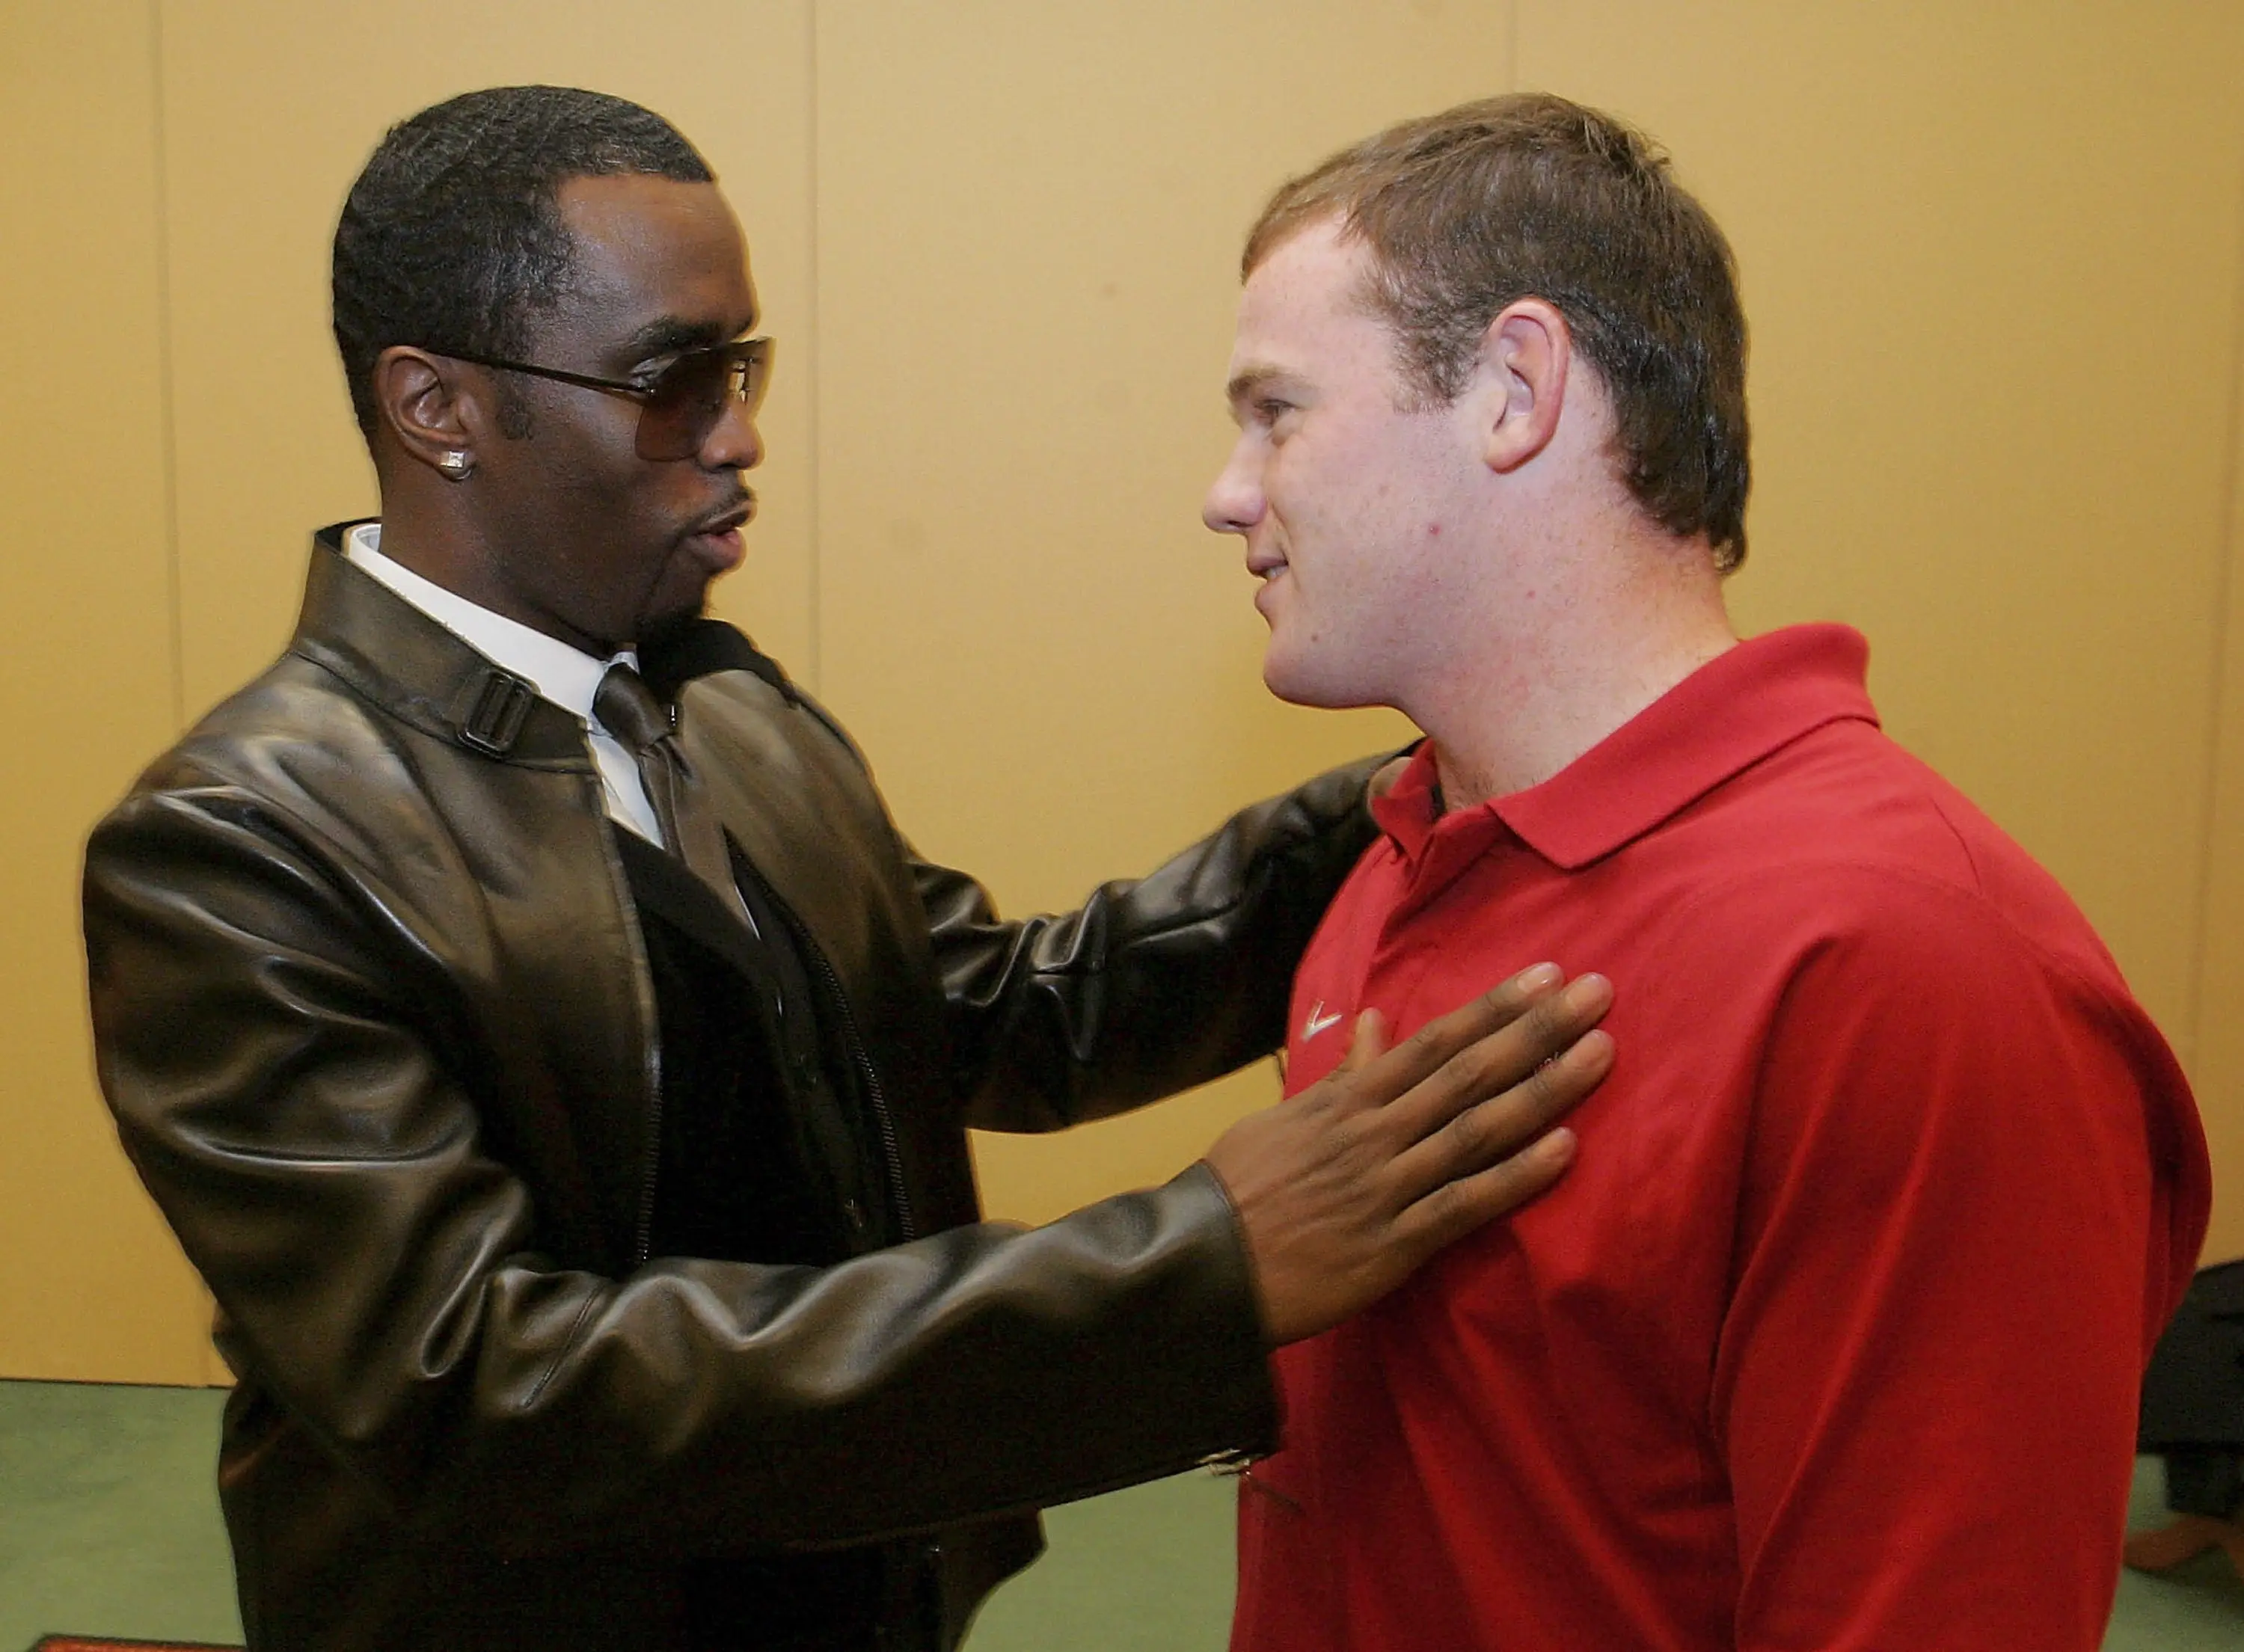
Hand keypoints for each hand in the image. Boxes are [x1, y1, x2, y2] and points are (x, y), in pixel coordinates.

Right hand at [1202, 964, 1612, 1344]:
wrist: (1202, 1264)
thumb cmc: (1243, 1187)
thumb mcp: (1288, 1114)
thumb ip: (1346, 1073)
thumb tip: (1379, 1021)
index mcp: (1350, 1099)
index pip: (1435, 1041)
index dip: (1494, 1007)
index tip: (1547, 973)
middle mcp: (1375, 1131)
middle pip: (1468, 1072)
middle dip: (1537, 1031)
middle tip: (1598, 992)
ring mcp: (1387, 1185)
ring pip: (1476, 1128)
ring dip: (1543, 1089)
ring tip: (1601, 1054)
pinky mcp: (1393, 1244)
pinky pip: (1464, 1203)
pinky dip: (1515, 1176)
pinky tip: (1564, 1149)